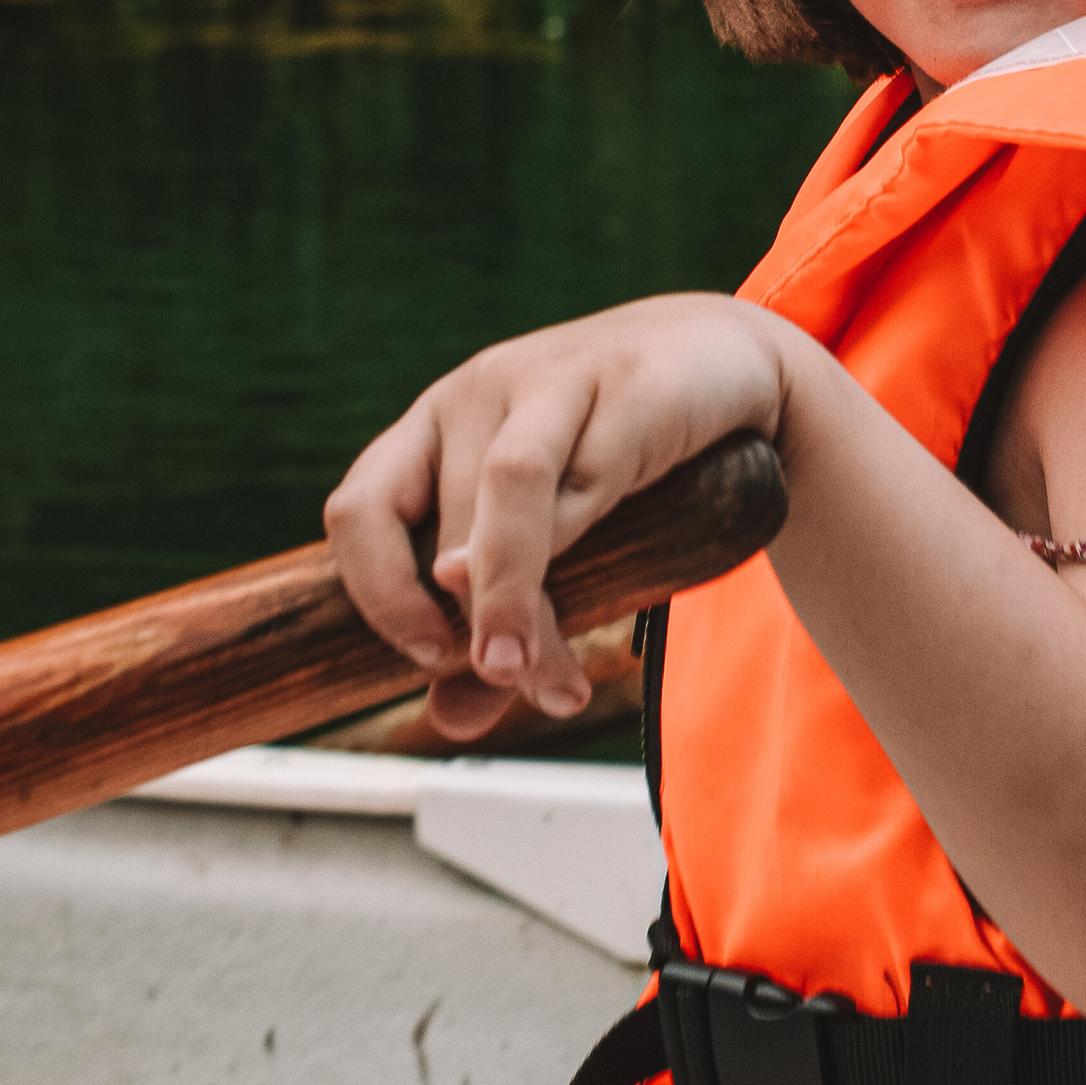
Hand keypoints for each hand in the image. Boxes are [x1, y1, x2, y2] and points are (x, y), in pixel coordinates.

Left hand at [323, 295, 793, 735]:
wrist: (726, 362)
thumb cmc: (622, 454)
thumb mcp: (554, 545)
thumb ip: (499, 628)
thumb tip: (450, 721)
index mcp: (435, 431)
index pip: (360, 510)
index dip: (376, 592)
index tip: (426, 659)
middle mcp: (475, 396)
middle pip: (439, 524)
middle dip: (473, 628)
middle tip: (519, 688)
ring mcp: (546, 380)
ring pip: (499, 492)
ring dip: (505, 593)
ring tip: (524, 671)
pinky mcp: (622, 386)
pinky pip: (584, 470)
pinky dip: (574, 547)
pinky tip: (598, 600)